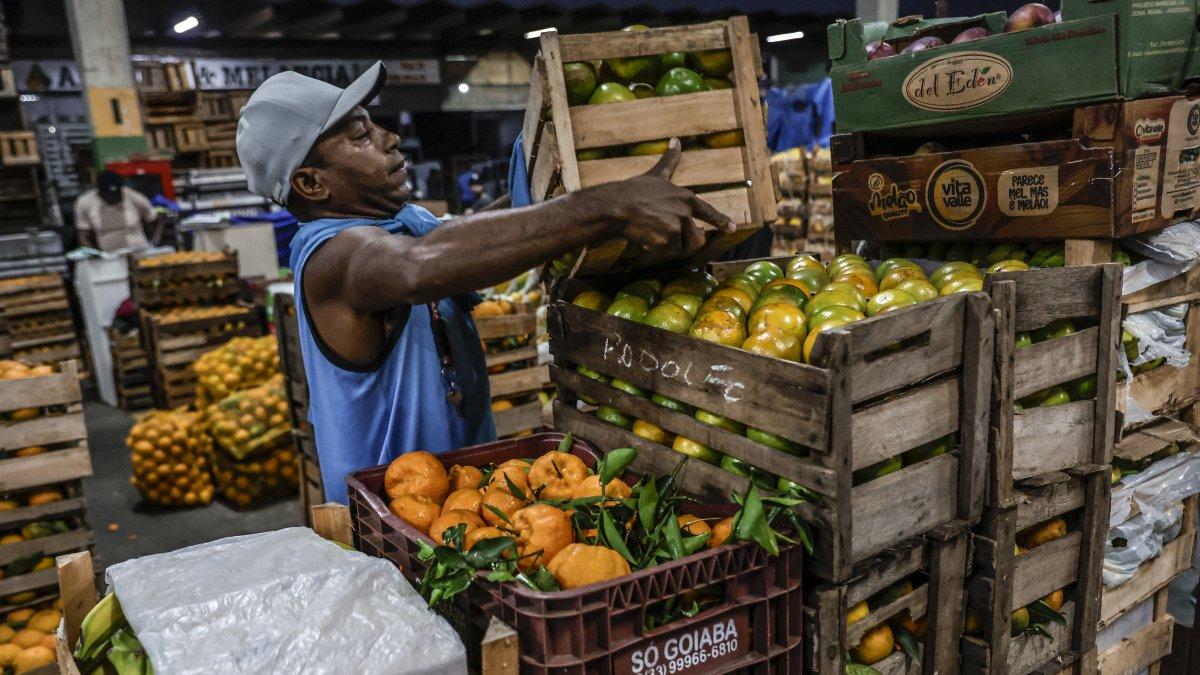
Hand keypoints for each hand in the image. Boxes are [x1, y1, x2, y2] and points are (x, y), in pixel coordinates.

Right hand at [584, 139, 736, 257]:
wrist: (617, 205)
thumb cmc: (634, 190)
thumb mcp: (656, 174)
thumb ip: (670, 160)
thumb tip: (676, 140)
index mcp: (686, 197)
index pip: (708, 211)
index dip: (721, 221)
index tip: (732, 228)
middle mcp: (686, 211)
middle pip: (696, 238)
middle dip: (684, 242)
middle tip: (667, 239)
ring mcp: (678, 225)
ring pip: (682, 248)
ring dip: (670, 247)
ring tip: (653, 235)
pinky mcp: (669, 238)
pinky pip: (667, 253)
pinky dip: (657, 250)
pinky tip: (645, 238)